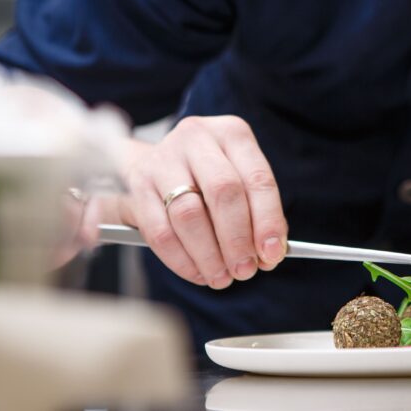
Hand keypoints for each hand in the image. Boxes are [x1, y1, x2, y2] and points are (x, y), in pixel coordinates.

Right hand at [110, 116, 288, 288]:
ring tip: (222, 276)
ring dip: (209, 254)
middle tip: (245, 269)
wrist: (159, 163)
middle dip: (237, 239)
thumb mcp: (240, 179)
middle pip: (223, 192)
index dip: (267, 221)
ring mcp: (163, 158)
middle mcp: (197, 138)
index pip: (257, 179)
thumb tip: (270, 253)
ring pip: (189, 214)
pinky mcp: (138, 183)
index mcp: (232, 133)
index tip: (272, 253)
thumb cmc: (210, 175)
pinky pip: (159, 231)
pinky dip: (181, 260)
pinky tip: (198, 272)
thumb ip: (258, 212)